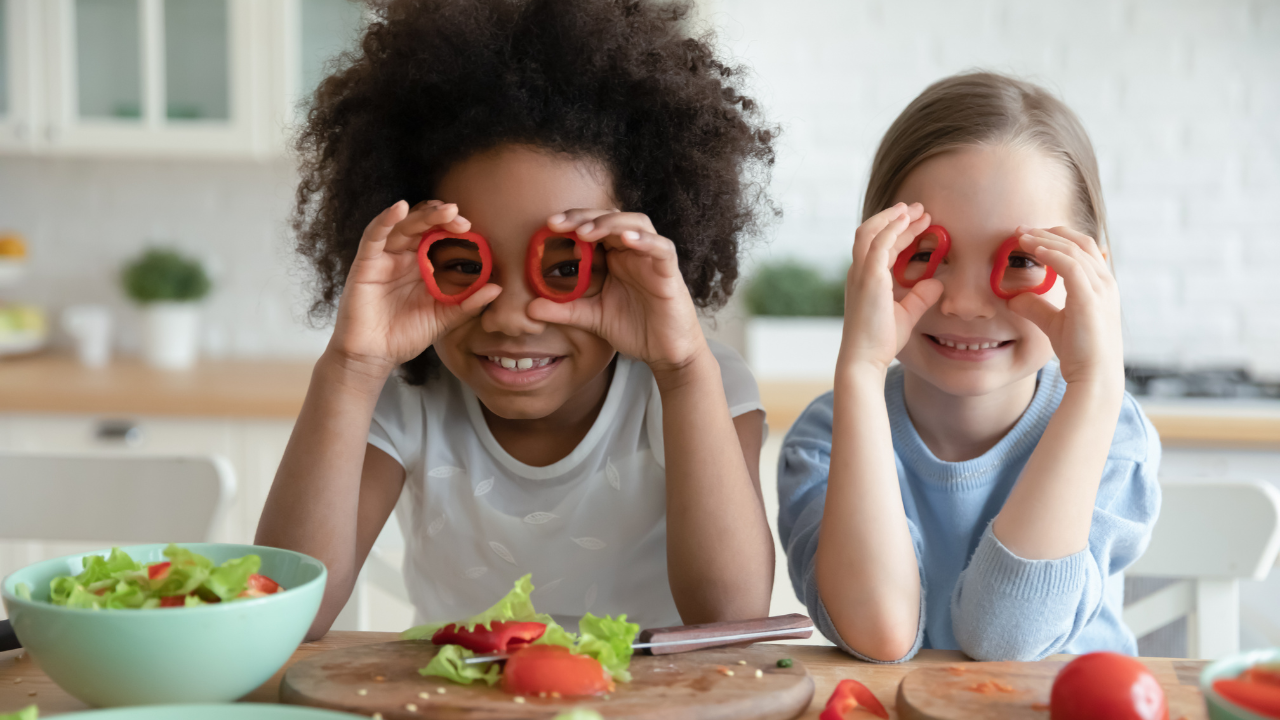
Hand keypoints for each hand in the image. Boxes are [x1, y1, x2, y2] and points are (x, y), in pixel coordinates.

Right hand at [327, 200, 500, 377]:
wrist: (374, 356)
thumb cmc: (406, 336)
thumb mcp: (444, 318)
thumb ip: (468, 304)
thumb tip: (498, 288)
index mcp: (425, 266)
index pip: (441, 237)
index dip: (456, 230)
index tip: (474, 232)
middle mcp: (405, 257)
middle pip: (424, 225)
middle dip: (443, 218)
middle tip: (462, 220)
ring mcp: (385, 257)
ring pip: (403, 225)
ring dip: (424, 214)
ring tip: (445, 210)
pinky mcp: (366, 262)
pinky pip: (374, 235)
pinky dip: (385, 219)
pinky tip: (399, 208)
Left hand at [525, 209, 705, 374]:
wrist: (664, 353)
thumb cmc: (634, 328)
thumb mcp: (591, 317)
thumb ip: (563, 310)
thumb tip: (528, 308)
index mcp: (615, 256)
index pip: (594, 225)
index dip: (572, 220)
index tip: (548, 226)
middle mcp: (633, 251)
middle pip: (612, 217)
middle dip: (584, 216)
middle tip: (558, 223)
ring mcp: (653, 259)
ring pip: (637, 223)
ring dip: (610, 223)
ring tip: (585, 231)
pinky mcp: (670, 273)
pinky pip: (662, 249)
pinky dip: (646, 241)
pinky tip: (627, 240)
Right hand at [838, 202, 941, 372]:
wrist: (865, 357)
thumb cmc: (880, 340)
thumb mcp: (907, 314)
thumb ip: (920, 297)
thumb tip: (937, 284)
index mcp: (865, 279)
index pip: (880, 246)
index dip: (899, 231)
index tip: (919, 221)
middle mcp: (859, 272)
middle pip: (873, 233)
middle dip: (895, 218)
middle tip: (919, 208)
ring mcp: (861, 273)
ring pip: (871, 232)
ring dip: (893, 217)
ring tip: (914, 208)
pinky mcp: (868, 276)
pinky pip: (878, 243)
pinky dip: (892, 228)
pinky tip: (907, 219)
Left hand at [1007, 226, 1123, 387]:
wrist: (1094, 375)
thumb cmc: (1079, 351)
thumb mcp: (1053, 323)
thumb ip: (1036, 307)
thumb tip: (1013, 298)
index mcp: (1101, 285)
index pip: (1082, 249)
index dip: (1057, 238)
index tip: (1029, 236)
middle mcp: (1105, 282)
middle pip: (1079, 242)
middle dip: (1049, 232)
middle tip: (1020, 229)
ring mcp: (1100, 289)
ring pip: (1073, 250)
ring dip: (1045, 239)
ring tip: (1020, 236)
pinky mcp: (1090, 298)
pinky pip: (1070, 265)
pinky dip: (1051, 253)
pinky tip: (1033, 250)